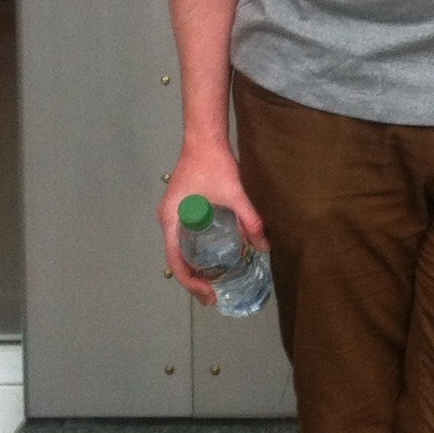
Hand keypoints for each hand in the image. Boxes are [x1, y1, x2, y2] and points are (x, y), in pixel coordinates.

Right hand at [158, 140, 264, 305]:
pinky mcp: (181, 205)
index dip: (191, 283)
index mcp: (172, 220)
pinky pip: (184, 235)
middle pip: (176, 258)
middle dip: (194, 278)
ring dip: (194, 264)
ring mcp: (173, 212)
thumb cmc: (214, 165)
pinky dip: (195, 249)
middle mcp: (168, 219)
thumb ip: (250, 220)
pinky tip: (213, 253)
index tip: (209, 295)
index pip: (176, 262)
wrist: (205, 137)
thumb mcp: (235, 194)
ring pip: (179, 247)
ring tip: (214, 278)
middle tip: (214, 293)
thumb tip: (265, 246)